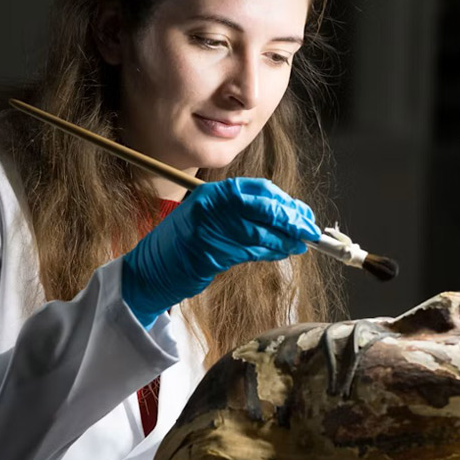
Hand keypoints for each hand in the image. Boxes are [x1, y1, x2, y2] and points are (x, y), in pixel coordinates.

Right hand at [121, 178, 320, 327]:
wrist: (150, 270)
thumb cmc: (184, 245)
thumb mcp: (210, 218)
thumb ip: (242, 213)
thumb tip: (286, 217)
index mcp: (212, 193)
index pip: (258, 189)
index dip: (285, 201)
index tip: (302, 213)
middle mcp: (210, 206)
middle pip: (263, 208)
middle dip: (291, 219)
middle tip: (309, 230)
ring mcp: (209, 229)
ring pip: (260, 232)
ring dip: (285, 240)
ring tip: (300, 244)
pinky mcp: (209, 253)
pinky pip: (250, 252)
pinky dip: (270, 252)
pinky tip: (282, 253)